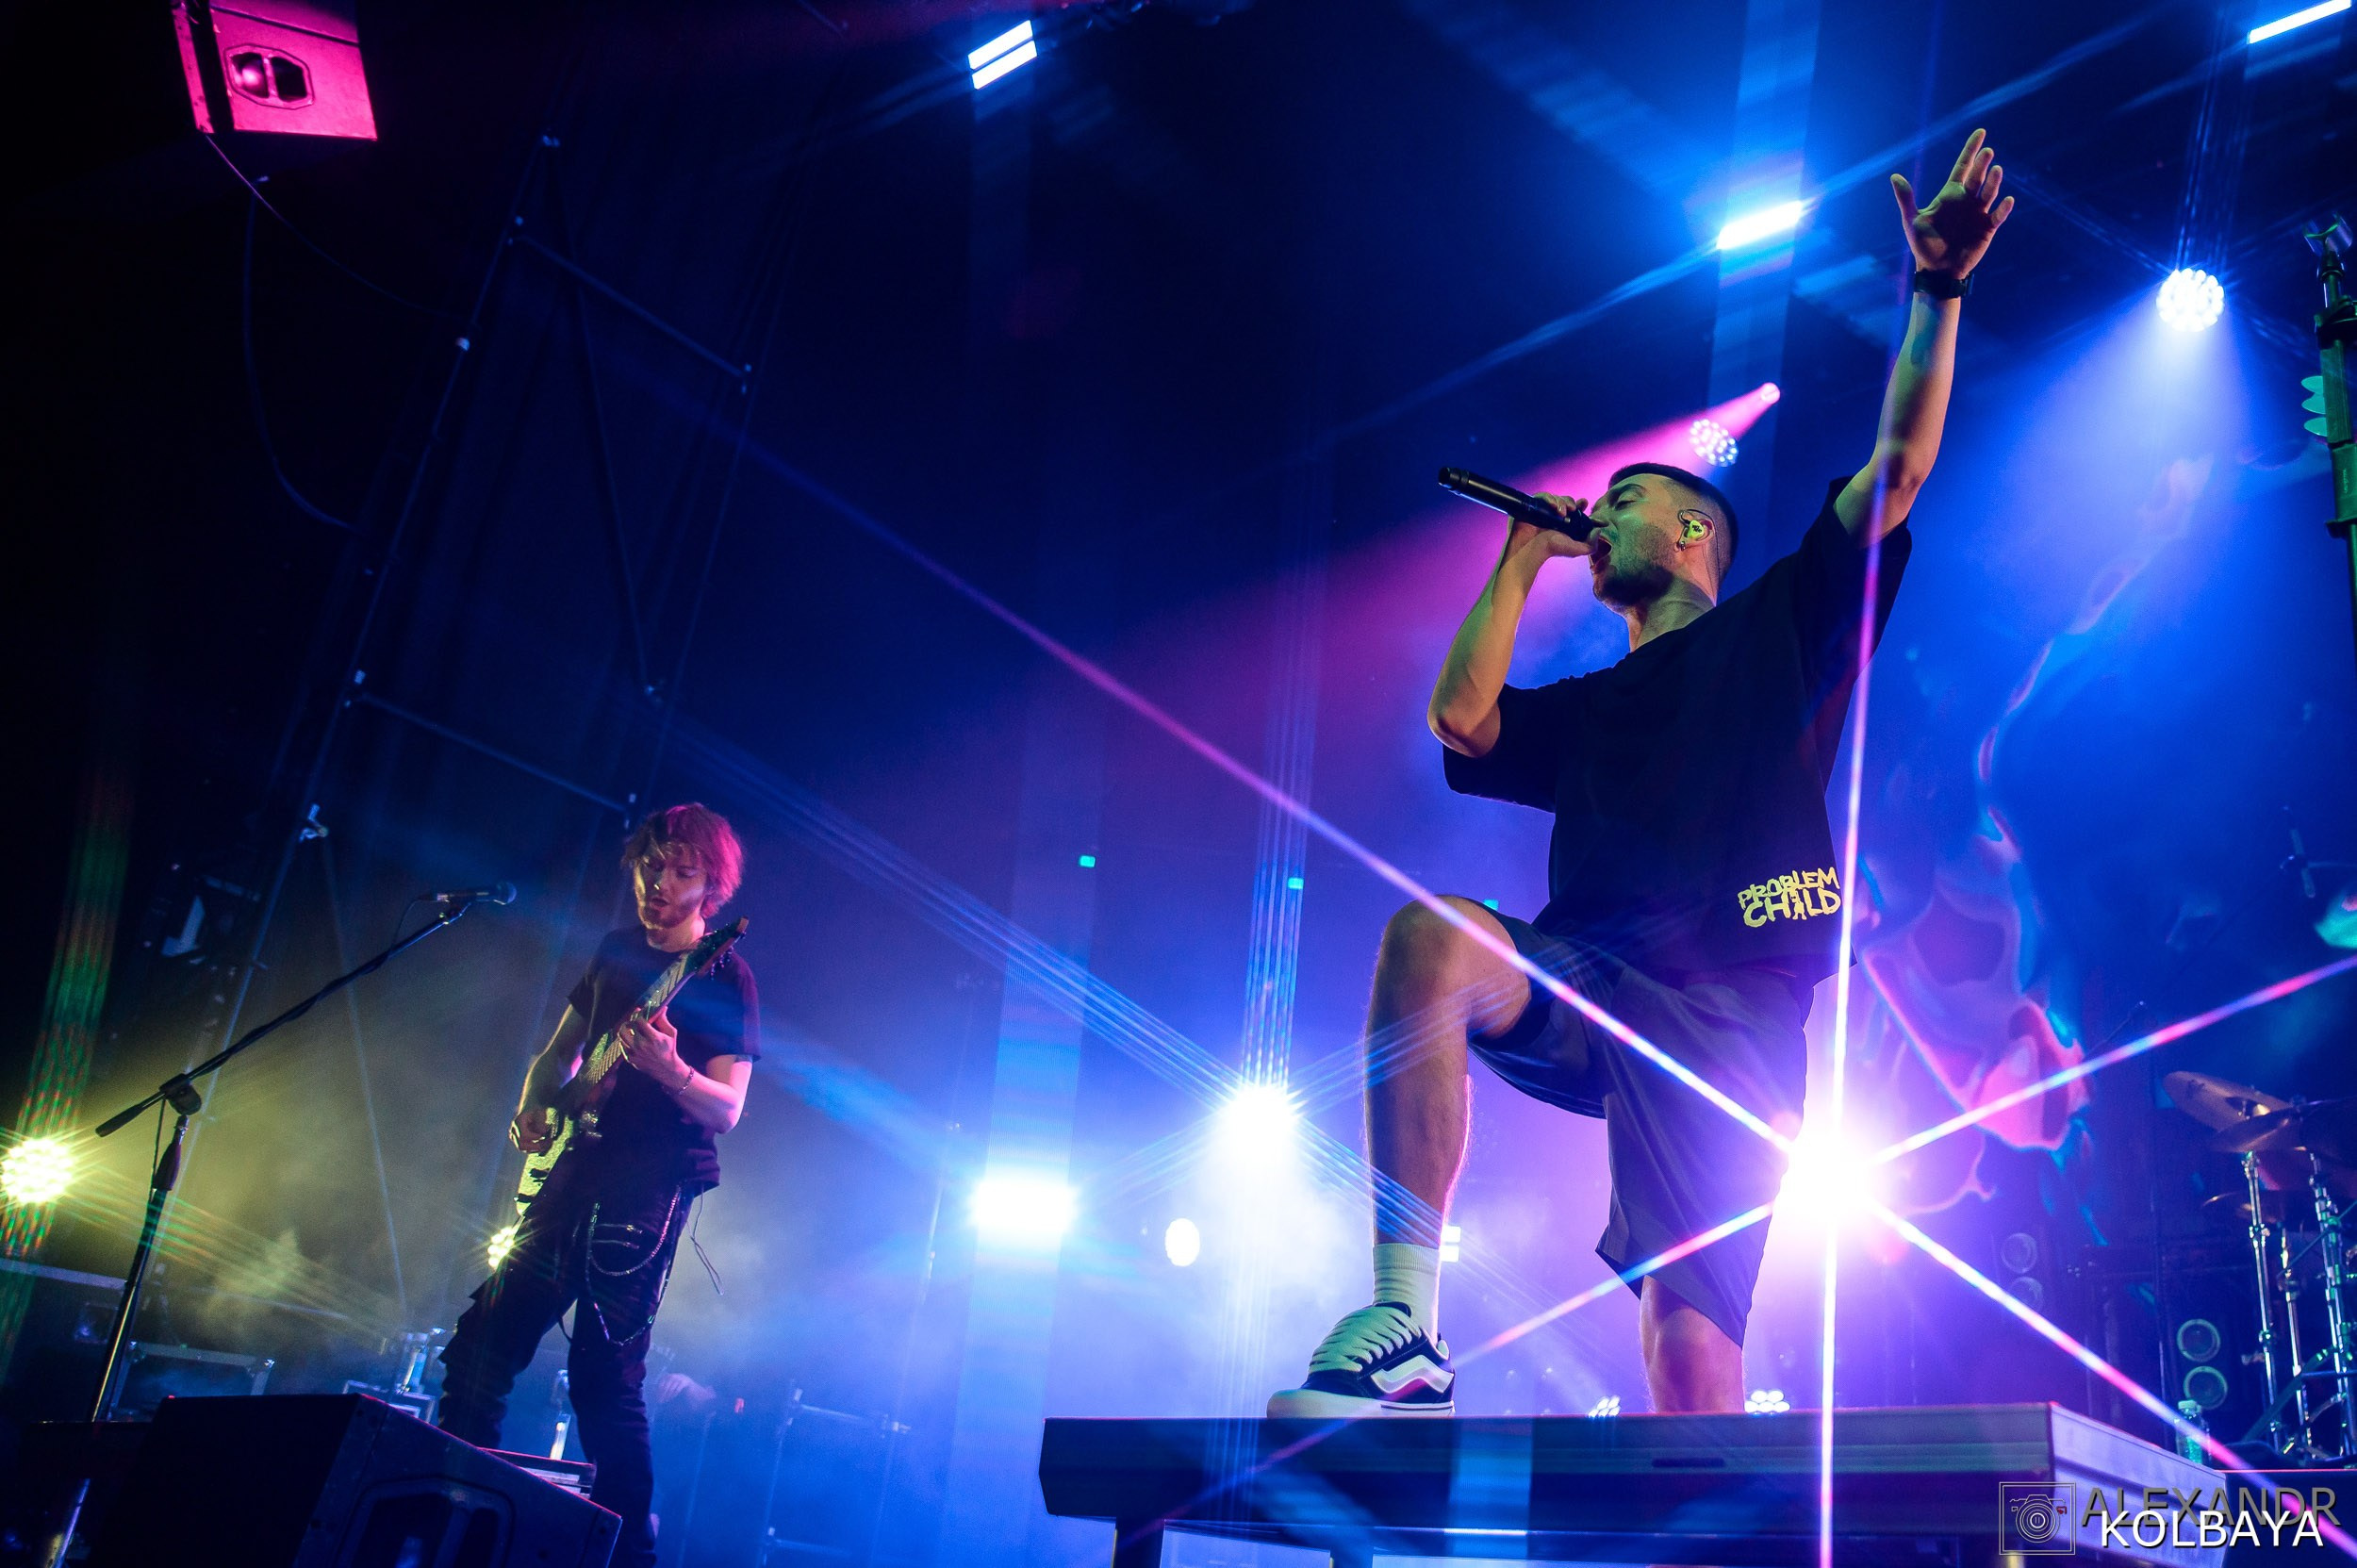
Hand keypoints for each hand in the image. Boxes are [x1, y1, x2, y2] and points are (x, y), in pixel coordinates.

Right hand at [510, 1105, 554, 1153]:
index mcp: (517, 1123)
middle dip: (536, 1147)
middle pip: (521, 1146)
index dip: (533, 1137)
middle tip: (548, 1142)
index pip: (523, 1135)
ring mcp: (515, 1138)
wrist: (530, 1110)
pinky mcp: (520, 1142)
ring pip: (525, 1150)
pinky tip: (546, 1144)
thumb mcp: (540, 1112)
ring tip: (549, 1143)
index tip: (542, 1135)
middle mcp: (514, 1131)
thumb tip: (542, 1132)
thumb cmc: (535, 1111)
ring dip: (538, 1148)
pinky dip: (537, 1148)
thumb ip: (540, 1121)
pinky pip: (528, 1149)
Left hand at [619, 1005, 690, 1091]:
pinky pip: (622, 1045)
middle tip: (634, 1019)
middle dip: (631, 1020)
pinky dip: (625, 1040)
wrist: (666, 1068)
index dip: (638, 1014)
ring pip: (621, 1035)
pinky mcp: (630, 1058)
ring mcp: (635, 1053)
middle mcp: (642, 1045)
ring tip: (630, 1027)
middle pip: (627, 1026)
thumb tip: (661, 1007)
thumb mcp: (671, 1033)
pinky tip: (631, 1038)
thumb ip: (663, 1020)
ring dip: (625, 1029)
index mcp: (653, 1037)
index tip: (640, 1011)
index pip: (639, 1020)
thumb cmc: (670, 1049)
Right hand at [1500, 495, 1591, 570]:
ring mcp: (1544, 510)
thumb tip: (1599, 530)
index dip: (1581, 504)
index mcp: (1565, 523)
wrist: (1533, 548)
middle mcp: (1554, 515)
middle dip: (1571, 502)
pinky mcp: (1534, 506)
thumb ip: (1592, 544)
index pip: (1575, 509)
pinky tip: (1552, 506)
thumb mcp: (1577, 549)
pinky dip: (1549, 498)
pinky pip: (1542, 496)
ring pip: (1556, 497)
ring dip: (1561, 502)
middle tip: (1572, 510)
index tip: (1584, 503)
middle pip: (1567, 501)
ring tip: (1561, 513)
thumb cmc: (1552, 550)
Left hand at [1891, 128, 2013, 281]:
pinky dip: (2004, 208)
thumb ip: (1906, 199)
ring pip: (1989, 192)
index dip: (1971, 149)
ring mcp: (1978, 213)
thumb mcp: (1912, 220)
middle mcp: (1967, 200)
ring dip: (1994, 182)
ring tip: (1996, 170)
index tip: (1981, 132)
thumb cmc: (1923, 245)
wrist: (1936, 271)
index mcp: (1950, 195)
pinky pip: (1998, 215)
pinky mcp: (1987, 228)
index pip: (1963, 166)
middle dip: (1982, 164)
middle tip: (1987, 152)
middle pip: (1977, 177)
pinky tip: (2007, 200)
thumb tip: (1894, 176)